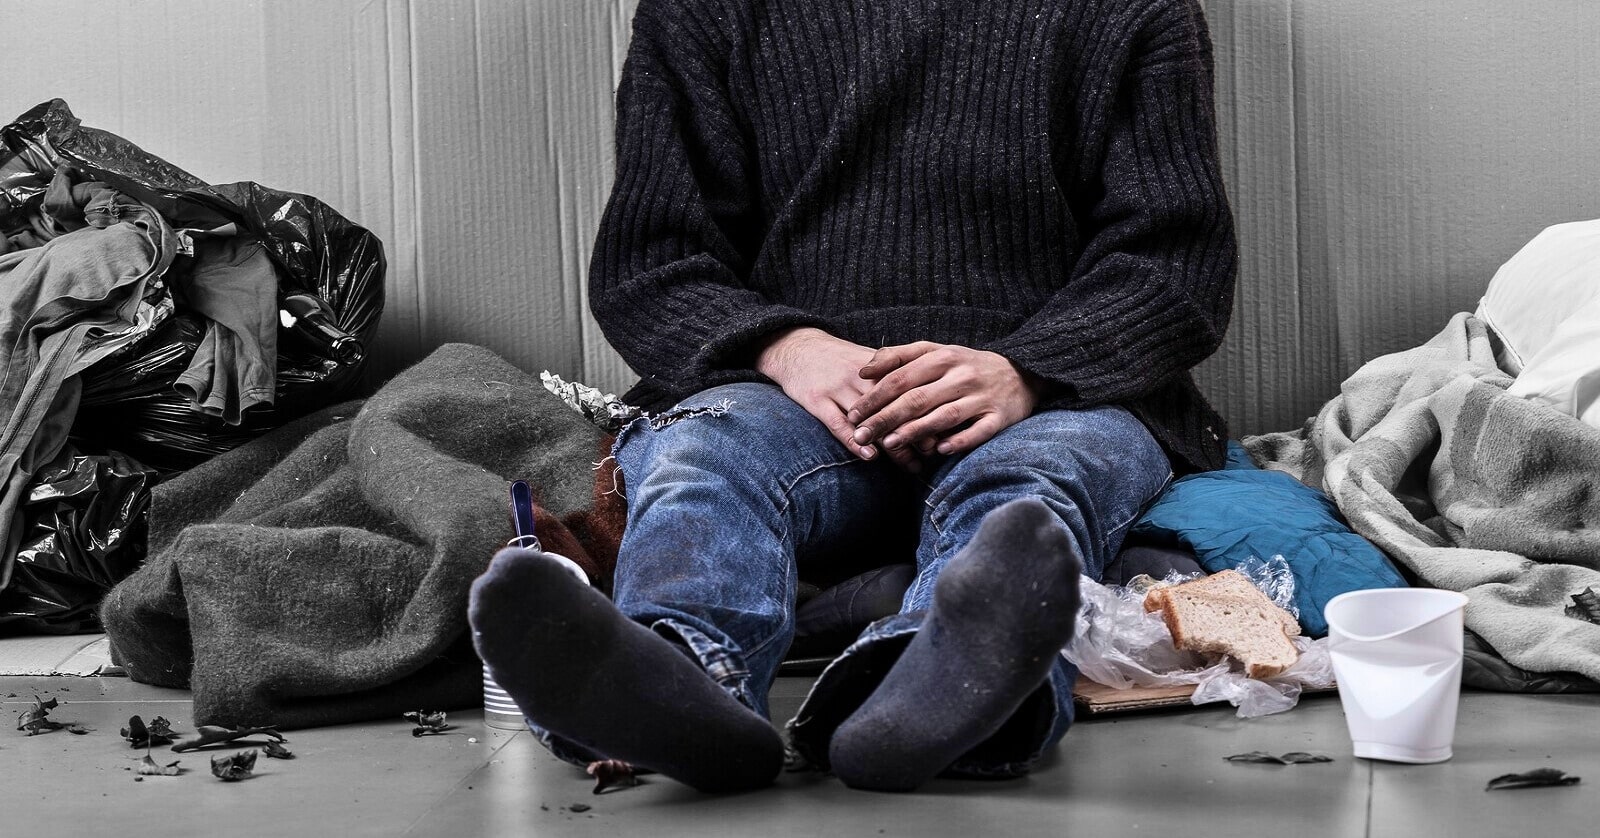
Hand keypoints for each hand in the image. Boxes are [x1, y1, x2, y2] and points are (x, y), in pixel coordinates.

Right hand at [754, 327, 921, 468]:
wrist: (796, 347)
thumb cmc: (838, 358)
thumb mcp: (868, 359)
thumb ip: (895, 375)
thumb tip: (928, 396)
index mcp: (877, 365)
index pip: (909, 390)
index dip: (928, 410)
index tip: (945, 430)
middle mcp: (860, 376)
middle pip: (894, 406)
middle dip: (916, 430)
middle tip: (933, 452)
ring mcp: (837, 388)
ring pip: (870, 419)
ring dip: (892, 443)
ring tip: (911, 465)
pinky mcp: (816, 400)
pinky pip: (837, 424)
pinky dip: (854, 441)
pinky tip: (870, 456)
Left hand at [846, 342, 1046, 458]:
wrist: (1022, 372)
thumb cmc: (967, 364)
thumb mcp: (936, 351)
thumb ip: (899, 356)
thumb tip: (864, 370)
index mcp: (943, 357)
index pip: (901, 377)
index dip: (874, 396)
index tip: (852, 414)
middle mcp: (961, 375)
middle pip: (917, 398)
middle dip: (885, 417)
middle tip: (861, 435)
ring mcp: (982, 396)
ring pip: (945, 415)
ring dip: (916, 430)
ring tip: (889, 443)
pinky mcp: (1000, 417)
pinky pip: (978, 431)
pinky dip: (960, 440)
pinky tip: (939, 450)